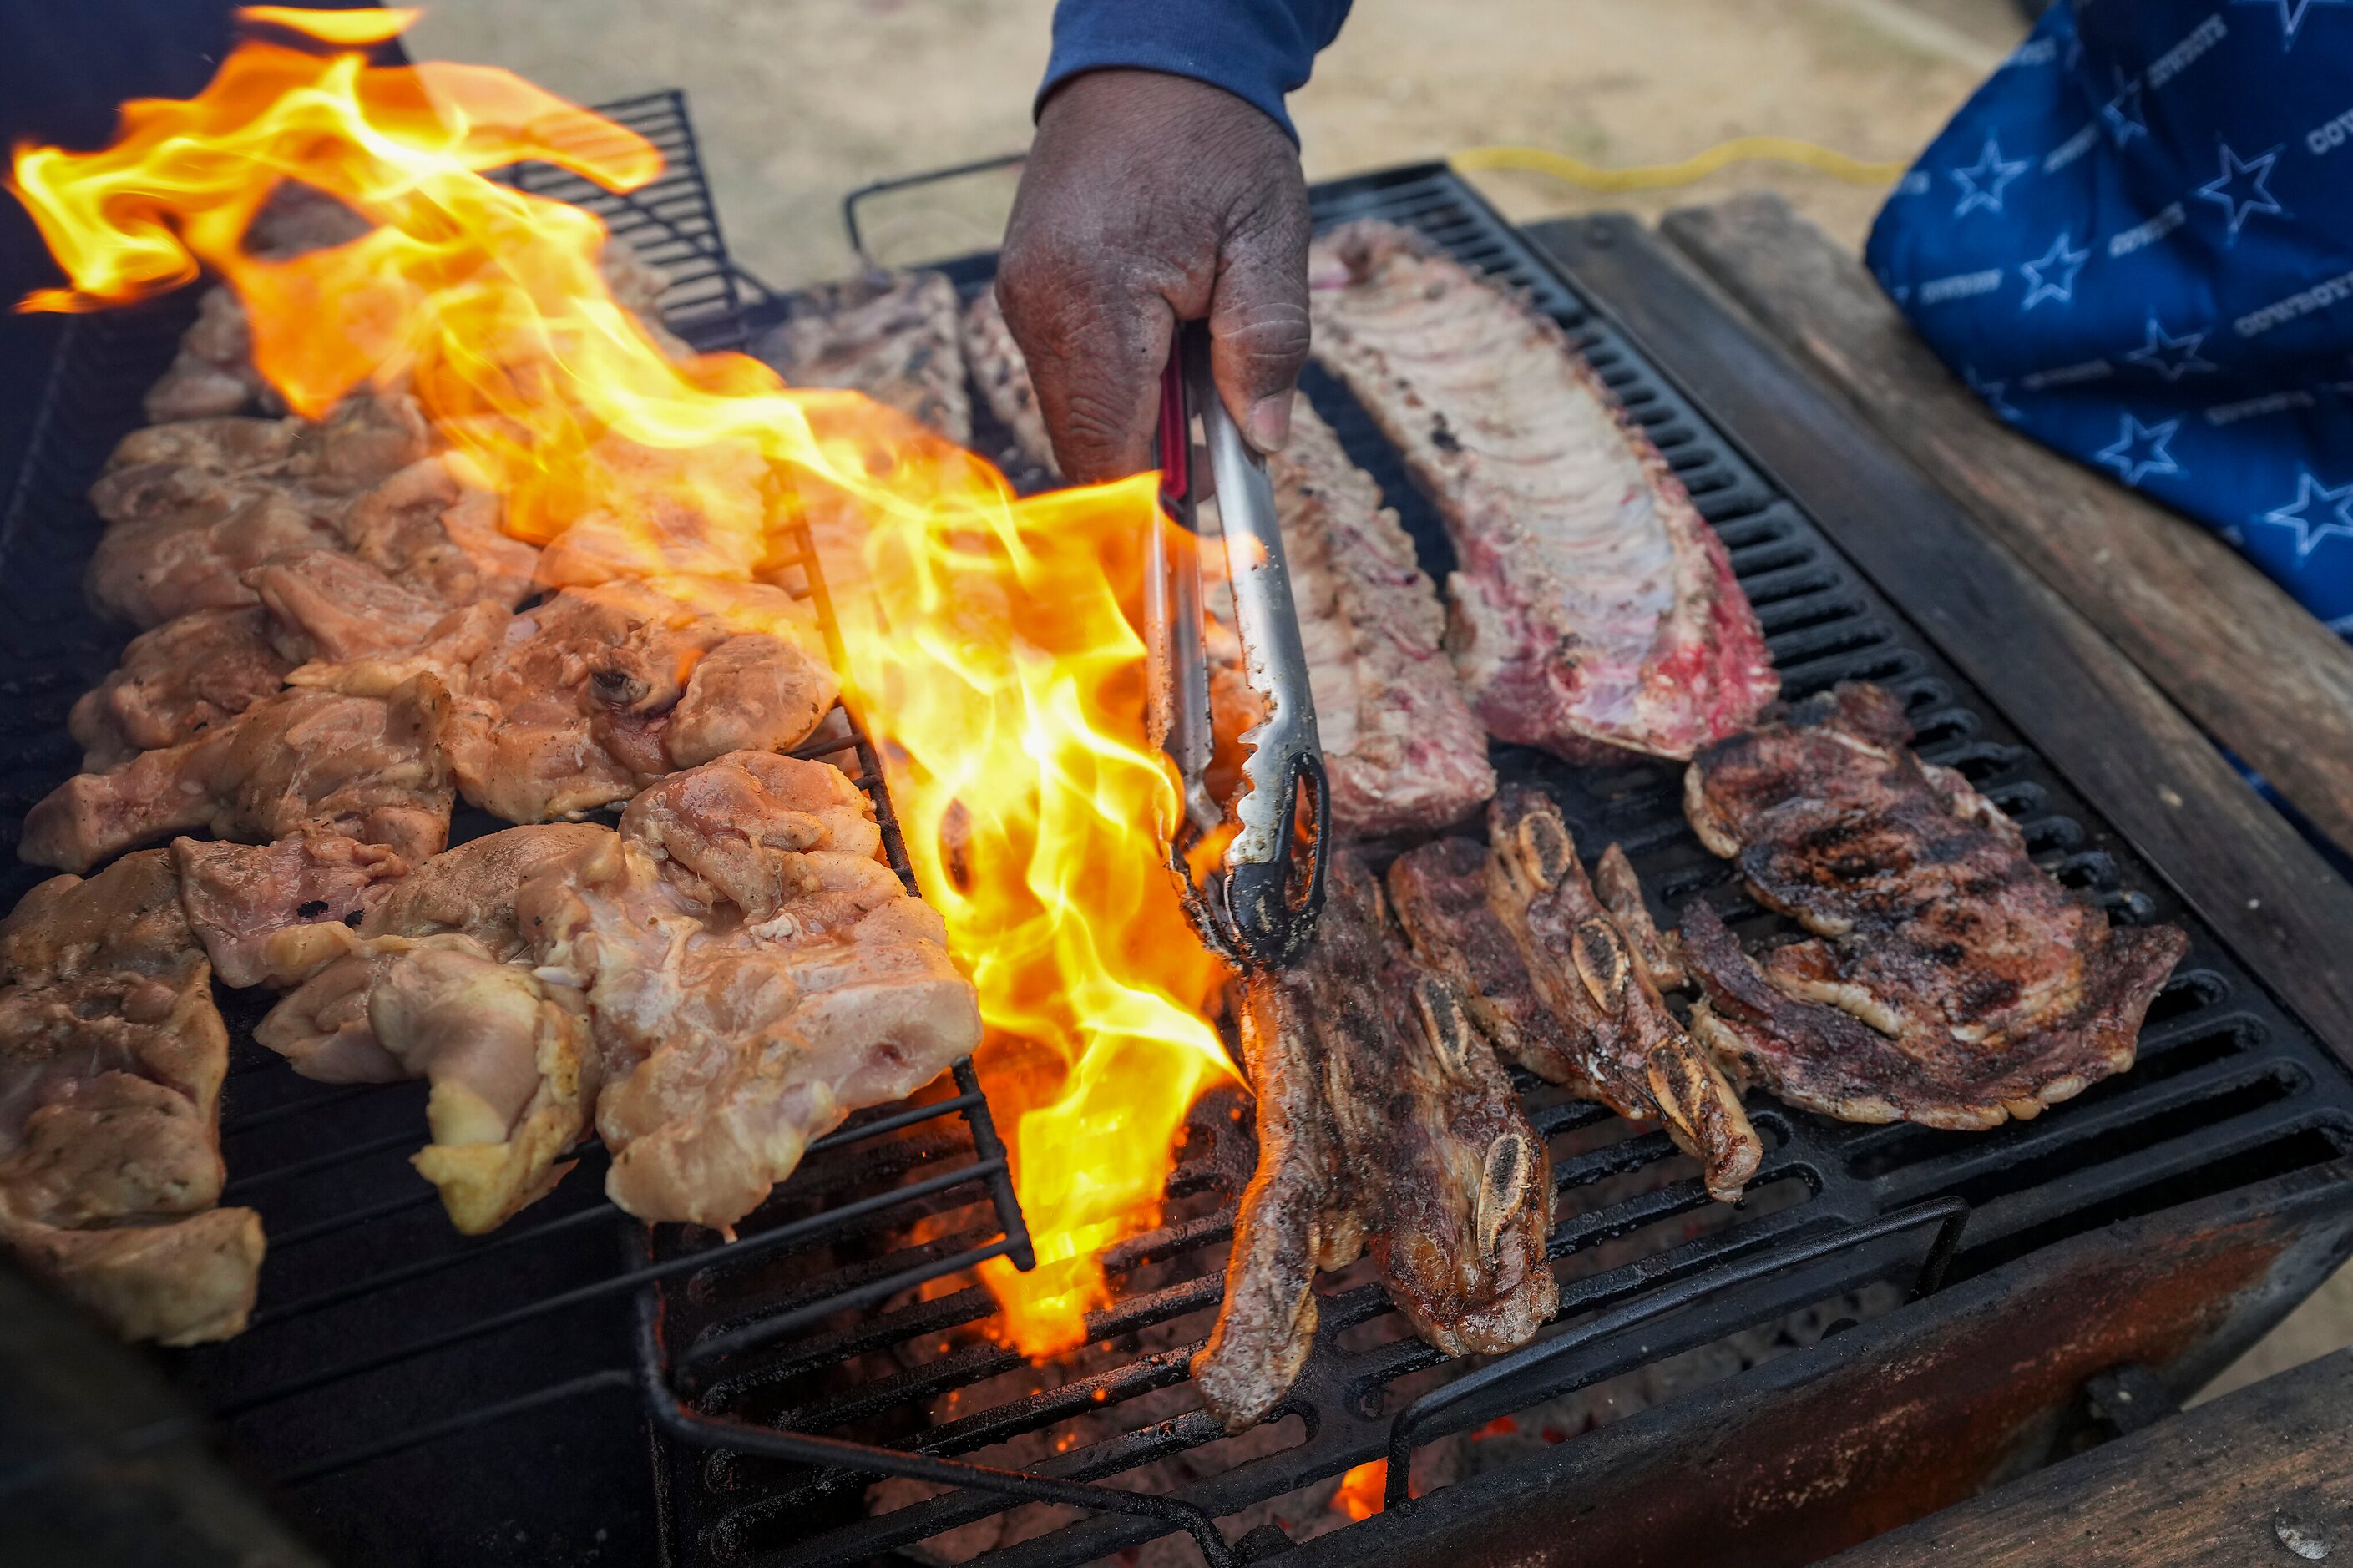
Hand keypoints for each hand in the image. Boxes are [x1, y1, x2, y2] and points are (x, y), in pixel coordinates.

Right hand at [995, 69, 1311, 483]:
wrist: (1153, 56)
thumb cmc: (1215, 139)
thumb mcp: (1268, 238)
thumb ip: (1268, 344)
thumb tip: (1263, 441)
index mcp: (1090, 297)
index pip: (1108, 451)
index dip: (1151, 508)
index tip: (1199, 537)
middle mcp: (1036, 305)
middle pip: (1085, 443)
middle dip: (1154, 463)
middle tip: (1227, 443)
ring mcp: (1022, 298)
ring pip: (1075, 413)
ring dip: (1140, 420)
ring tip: (1201, 366)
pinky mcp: (1027, 290)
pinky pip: (1068, 371)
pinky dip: (1119, 383)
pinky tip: (1167, 345)